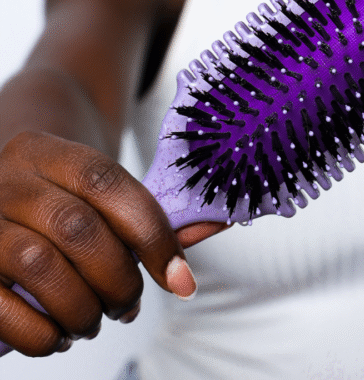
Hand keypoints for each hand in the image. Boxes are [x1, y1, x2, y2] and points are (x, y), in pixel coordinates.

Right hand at [0, 131, 221, 355]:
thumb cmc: (64, 201)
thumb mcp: (102, 195)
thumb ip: (154, 216)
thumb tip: (219, 222)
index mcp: (51, 152)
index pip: (108, 184)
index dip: (152, 234)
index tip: (181, 279)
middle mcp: (10, 179)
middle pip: (78, 228)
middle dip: (119, 280)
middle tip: (130, 305)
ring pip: (39, 266)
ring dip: (83, 309)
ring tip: (95, 320)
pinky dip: (40, 334)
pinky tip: (59, 333)